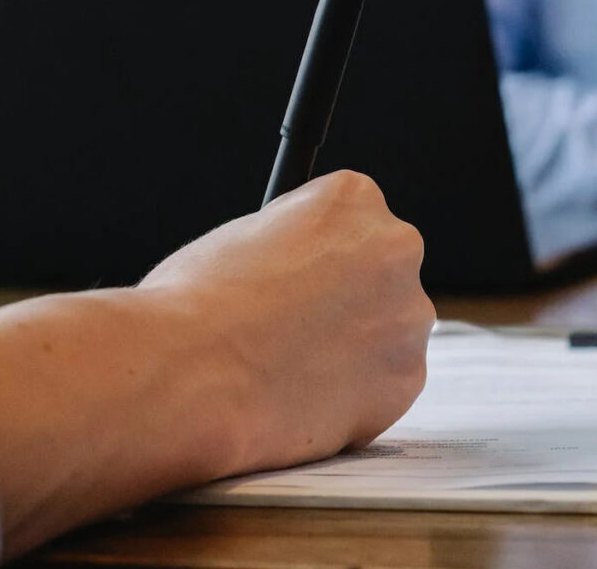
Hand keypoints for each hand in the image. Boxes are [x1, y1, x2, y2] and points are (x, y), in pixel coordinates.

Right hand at [139, 170, 435, 466]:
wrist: (189, 374)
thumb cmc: (196, 303)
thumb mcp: (244, 235)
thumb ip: (293, 244)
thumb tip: (304, 271)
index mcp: (354, 197)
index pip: (351, 219)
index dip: (315, 253)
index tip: (296, 276)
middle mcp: (396, 248)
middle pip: (381, 273)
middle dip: (347, 299)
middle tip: (297, 328)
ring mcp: (406, 317)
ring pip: (388, 333)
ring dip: (353, 349)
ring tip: (290, 369)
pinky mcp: (404, 381)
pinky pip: (384, 387)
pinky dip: (352, 396)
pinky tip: (303, 398)